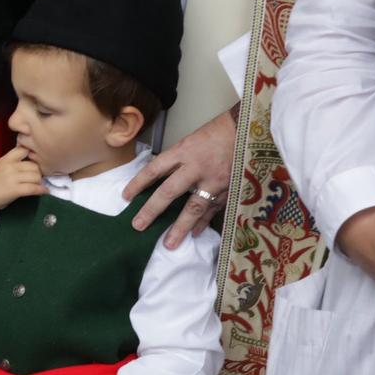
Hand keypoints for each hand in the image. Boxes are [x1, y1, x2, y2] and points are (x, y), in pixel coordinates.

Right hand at [0, 145, 48, 211]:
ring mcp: (12, 178)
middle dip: (38, 172)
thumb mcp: (0, 166)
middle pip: (34, 165)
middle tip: (37, 177)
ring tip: (37, 184)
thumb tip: (32, 161)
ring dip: (39, 181)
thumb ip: (13, 162)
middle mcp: (10, 166)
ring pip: (36, 176)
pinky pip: (34, 188)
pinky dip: (41, 190)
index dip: (32, 155)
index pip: (24, 150)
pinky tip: (44, 191)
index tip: (34, 162)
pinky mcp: (15, 190)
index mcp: (6, 159)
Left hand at [124, 108, 235, 248]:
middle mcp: (196, 168)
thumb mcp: (190, 141)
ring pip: (193, 208)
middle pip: (169, 192)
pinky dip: (203, 223)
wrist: (248, 130)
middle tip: (138, 226)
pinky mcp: (229, 189)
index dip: (138, 183)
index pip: (154, 169)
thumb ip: (176, 160)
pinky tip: (194, 233)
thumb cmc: (216, 133)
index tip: (126, 197)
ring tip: (169, 244)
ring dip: (180, 227)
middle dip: (152, 210)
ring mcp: (214, 181)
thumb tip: (159, 179)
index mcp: (183, 152)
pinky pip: (213, 209)